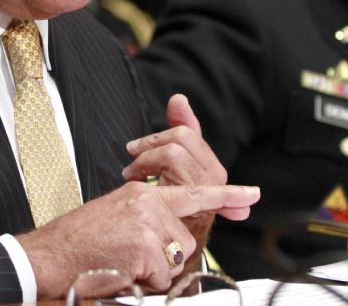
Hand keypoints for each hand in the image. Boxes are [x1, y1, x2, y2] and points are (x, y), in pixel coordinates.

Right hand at [18, 181, 259, 297]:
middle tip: (131, 256)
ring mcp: (147, 222)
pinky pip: (162, 275)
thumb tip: (175, 237)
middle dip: (166, 256)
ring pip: (176, 257)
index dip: (227, 194)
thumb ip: (148, 217)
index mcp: (143, 192)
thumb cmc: (79, 241)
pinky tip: (122, 271)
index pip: (193, 191)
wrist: (49, 255)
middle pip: (185, 238)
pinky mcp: (144, 245)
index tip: (252, 194)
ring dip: (155, 270)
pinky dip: (144, 281)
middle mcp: (148, 201)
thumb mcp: (115, 215)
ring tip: (124, 262)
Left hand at [122, 94, 245, 218]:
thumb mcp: (172, 168)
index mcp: (212, 168)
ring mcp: (207, 186)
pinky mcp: (196, 192)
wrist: (162, 248)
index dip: (169, 125)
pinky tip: (137, 183)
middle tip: (132, 155)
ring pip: (174, 148)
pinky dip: (147, 167)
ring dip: (147, 159)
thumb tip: (178, 98)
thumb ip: (180, 131)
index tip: (149, 130)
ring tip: (132, 173)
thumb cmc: (166, 209)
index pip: (190, 132)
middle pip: (183, 136)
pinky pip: (171, 160)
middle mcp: (215, 176)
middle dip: (153, 142)